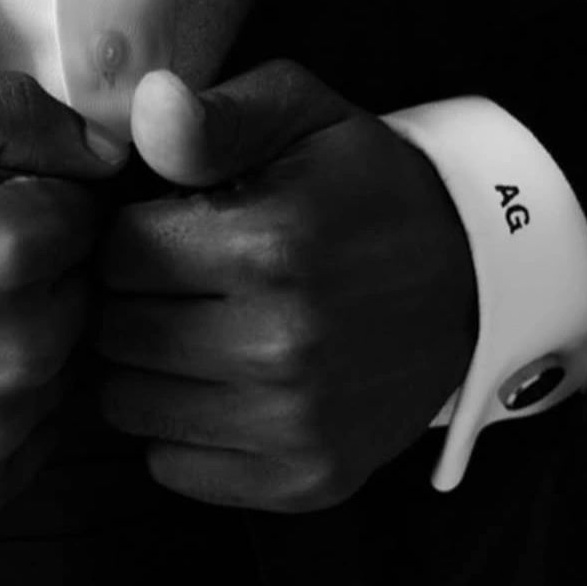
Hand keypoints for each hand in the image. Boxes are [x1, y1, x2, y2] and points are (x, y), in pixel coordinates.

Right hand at [0, 48, 122, 525]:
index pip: (85, 208)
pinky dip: (0, 409)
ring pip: (65, 362)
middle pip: (83, 289)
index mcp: (8, 244)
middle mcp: (20, 348)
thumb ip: (5, 103)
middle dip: (33, 269)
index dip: (28, 198)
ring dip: (21, 339)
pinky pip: (35, 433)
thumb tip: (105, 151)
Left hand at [95, 59, 478, 510]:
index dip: (130, 238)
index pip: (116, 254)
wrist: (472, 284)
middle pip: (114, 333)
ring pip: (127, 405)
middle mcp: (281, 344)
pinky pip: (170, 467)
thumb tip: (146, 106)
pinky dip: (178, 433)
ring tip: (195, 335)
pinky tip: (220, 390)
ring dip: (145, 370)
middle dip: (132, 302)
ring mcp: (295, 422)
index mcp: (271, 246)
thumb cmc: (364, 192)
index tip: (169, 232)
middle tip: (180, 288)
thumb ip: (216, 116)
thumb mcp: (302, 116)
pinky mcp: (303, 479)